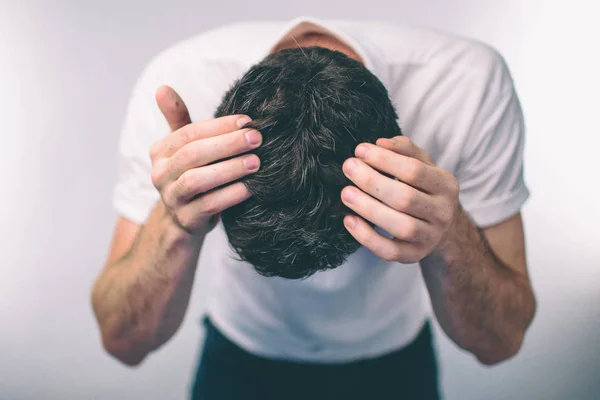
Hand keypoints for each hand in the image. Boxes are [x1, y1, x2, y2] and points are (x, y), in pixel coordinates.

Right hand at [150, 86, 261, 235]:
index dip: (218, 126)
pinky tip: (250, 188)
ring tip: (256, 163)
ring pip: (197, 181)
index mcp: (160, 152)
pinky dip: (230, 196)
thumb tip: (162, 87)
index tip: (247, 121)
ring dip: (229, 169)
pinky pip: (208, 206)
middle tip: (257, 139)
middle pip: (193, 154)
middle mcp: (160, 174)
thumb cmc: (190, 175)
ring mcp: (172, 199)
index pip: (189, 134)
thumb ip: (178, 119)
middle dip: (227, 144)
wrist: (183, 222)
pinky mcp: (186, 220)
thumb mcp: (183, 148)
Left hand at [341, 136, 459, 262]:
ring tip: (346, 193)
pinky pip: (389, 251)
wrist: (441, 228)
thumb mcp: (423, 165)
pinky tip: (349, 219)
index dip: (385, 160)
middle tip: (348, 168)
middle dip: (372, 182)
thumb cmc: (424, 190)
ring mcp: (430, 237)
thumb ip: (405, 150)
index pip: (415, 171)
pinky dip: (367, 237)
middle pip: (406, 198)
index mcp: (446, 185)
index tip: (360, 150)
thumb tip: (380, 143)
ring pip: (400, 226)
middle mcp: (442, 213)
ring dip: (369, 208)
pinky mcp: (414, 256)